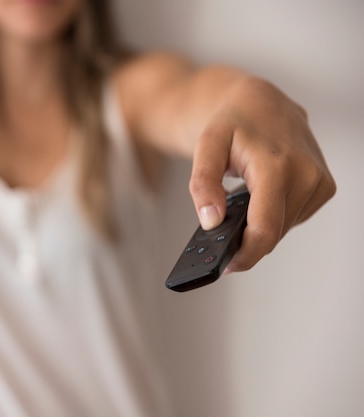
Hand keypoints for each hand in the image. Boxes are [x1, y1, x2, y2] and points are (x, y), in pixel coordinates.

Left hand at [189, 76, 335, 271]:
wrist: (259, 102)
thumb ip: (203, 184)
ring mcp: (320, 181)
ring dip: (260, 224)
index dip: (246, 253)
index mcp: (277, 166)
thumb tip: (211, 222)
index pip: (266, 228)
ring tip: (241, 201)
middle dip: (247, 238)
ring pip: (284, 227)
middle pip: (274, 232)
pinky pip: (294, 216)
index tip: (227, 265)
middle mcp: (307, 174)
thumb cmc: (231, 123)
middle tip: (223, 228)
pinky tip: (261, 196)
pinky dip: (274, 214)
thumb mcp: (206, 147)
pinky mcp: (324, 186)